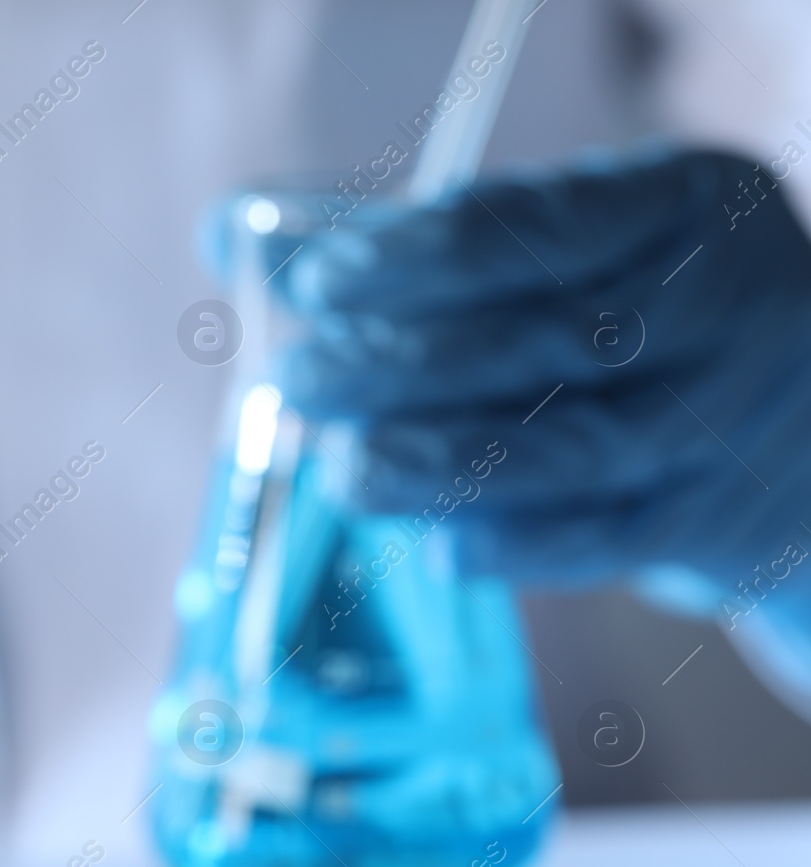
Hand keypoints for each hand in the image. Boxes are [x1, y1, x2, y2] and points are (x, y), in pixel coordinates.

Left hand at [275, 148, 810, 587]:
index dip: (418, 257)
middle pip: (549, 339)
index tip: (318, 285)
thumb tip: (224, 239)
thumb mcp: (562, 252)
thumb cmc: (627, 314)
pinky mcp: (717, 517)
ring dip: (446, 465)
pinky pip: (611, 538)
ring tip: (345, 475)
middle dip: (406, 366)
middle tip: (299, 385)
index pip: (536, 226)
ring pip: (578, 449)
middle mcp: (726, 301)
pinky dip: (522, 547)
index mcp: (682, 203)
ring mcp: (731, 415)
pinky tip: (440, 550)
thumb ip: (412, 249)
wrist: (794, 425)